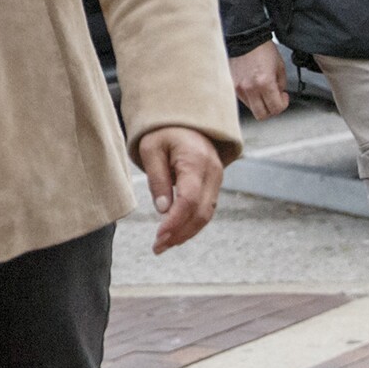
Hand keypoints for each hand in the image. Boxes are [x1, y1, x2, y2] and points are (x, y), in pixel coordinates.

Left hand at [137, 125, 222, 254]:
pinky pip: (206, 209)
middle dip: (180, 233)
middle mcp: (212, 172)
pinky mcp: (214, 186)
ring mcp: (217, 180)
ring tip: (163, 245)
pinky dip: (191, 224)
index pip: (189, 199)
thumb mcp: (151, 149)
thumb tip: (163, 210)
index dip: (175, 221)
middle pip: (201, 212)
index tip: (159, 236)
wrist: (186, 120)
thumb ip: (157, 178)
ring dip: (186, 233)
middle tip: (157, 247)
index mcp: (196, 160)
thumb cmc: (164, 132)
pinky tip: (175, 234)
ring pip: (206, 215)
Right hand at [229, 41, 289, 118]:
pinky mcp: (232, 85)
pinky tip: (254, 86)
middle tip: (274, 100)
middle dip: (271, 109)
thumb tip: (278, 94)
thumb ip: (281, 84)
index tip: (283, 97)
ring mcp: (239, 88)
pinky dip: (250, 96)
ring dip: (260, 103)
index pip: (275, 108)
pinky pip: (243, 98)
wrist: (245, 38)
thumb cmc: (262, 49)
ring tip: (263, 90)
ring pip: (251, 108)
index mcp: (264, 83)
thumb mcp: (280, 67)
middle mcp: (249, 88)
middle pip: (261, 114)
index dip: (283, 105)